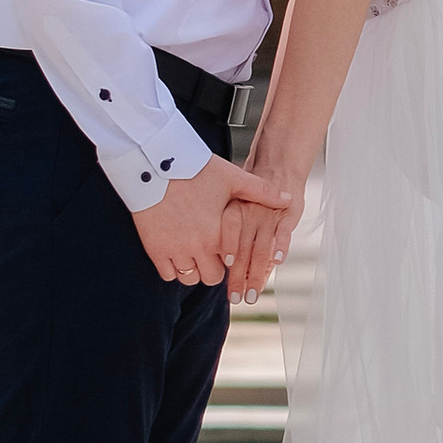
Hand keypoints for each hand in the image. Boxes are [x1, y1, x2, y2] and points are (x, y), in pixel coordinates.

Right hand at [133, 156, 289, 289]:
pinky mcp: (155, 249)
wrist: (155, 163)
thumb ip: (262, 192)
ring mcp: (175, 250)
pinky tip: (177, 254)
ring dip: (194, 269)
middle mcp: (197, 247)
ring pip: (189, 278)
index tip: (228, 251)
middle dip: (214, 268)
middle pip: (212, 278)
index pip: (233, 264)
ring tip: (194, 253)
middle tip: (211, 254)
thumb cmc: (194, 170)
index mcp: (218, 234)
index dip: (232, 258)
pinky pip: (167, 274)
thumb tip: (288, 198)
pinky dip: (173, 268)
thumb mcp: (232, 178)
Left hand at [224, 172, 304, 299]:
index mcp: (234, 213)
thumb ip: (233, 233)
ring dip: (256, 273)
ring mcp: (268, 215)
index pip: (229, 243)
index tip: (223, 283)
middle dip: (239, 279)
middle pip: (242, 252)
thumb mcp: (238, 205)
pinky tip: (278, 261)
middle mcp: (249, 216)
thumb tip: (226, 266)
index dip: (226, 264)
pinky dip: (281, 246)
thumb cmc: (255, 193)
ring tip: (252, 294)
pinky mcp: (287, 214)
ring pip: (260, 248)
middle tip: (236, 299)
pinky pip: (282, 232)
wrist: (278, 164)